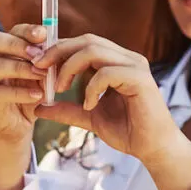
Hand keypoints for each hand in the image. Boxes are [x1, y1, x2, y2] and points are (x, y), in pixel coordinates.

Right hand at [0, 24, 48, 144]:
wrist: (18, 124)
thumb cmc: (28, 92)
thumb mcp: (40, 72)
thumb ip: (46, 59)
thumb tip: (57, 45)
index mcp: (0, 50)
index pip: (8, 31)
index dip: (25, 31)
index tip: (44, 34)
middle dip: (15, 44)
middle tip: (37, 54)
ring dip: (20, 68)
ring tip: (42, 74)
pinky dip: (20, 93)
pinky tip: (38, 95)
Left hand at [32, 34, 180, 165]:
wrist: (153, 148)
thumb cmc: (128, 131)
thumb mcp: (89, 117)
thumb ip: (67, 110)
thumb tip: (39, 108)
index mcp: (117, 61)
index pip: (84, 43)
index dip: (59, 49)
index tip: (37, 65)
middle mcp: (127, 58)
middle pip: (87, 40)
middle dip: (58, 52)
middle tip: (39, 69)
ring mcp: (135, 66)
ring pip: (94, 50)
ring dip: (70, 67)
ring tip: (60, 89)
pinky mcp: (140, 79)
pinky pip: (106, 73)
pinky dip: (91, 88)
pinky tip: (89, 105)